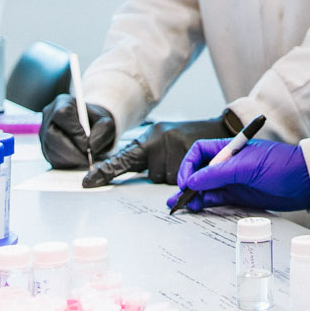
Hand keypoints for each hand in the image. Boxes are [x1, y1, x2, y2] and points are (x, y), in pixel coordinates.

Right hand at [39, 94, 115, 168]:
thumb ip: (103, 130)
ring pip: (51, 149)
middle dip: (72, 150)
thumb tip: (91, 147)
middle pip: (52, 135)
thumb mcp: (106, 121)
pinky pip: (52, 159)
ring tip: (86, 159)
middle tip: (87, 158)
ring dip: (70, 158)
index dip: (74, 130)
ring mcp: (45, 134)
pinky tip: (78, 160)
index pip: (62, 114)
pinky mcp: (46, 148)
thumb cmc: (96, 122)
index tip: (87, 142)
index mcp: (63, 103)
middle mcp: (49, 117)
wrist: (91, 128)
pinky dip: (67, 163)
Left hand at [84, 112, 238, 186]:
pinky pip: (182, 177)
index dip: (105, 172)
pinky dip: (190, 175)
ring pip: (166, 178)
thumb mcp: (168, 144)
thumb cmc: (192, 140)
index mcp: (150, 137)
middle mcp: (158, 137)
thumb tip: (144, 179)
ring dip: (179, 175)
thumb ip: (152, 160)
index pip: (124, 158)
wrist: (221, 127)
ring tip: (190, 160)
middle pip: (151, 175)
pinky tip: (197, 163)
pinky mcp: (188, 147)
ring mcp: (173, 141)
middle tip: (180, 160)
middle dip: (165, 173)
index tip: (87, 182)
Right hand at [168, 137, 309, 211]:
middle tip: (176, 200)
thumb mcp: (247, 167)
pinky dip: (205, 203)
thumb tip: (193, 182)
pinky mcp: (239, 196)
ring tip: (181, 207)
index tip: (186, 181)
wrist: (306, 182)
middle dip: (186, 184)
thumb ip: (218, 174)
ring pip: (206, 188)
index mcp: (229, 150)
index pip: (200, 152)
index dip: (189, 165)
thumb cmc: (280, 166)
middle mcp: (228, 165)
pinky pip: (217, 199)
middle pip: (200, 172)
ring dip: (193, 196)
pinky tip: (198, 208)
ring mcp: (233, 181)